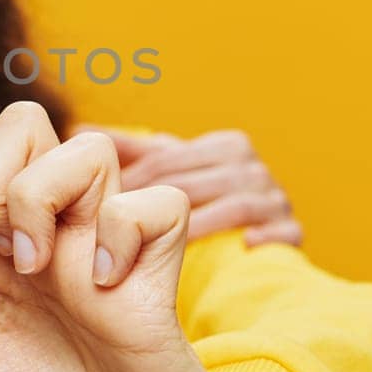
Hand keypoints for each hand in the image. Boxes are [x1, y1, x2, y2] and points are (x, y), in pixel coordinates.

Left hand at [0, 103, 266, 371]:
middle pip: (23, 125)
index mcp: (3, 256)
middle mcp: (55, 233)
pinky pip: (152, 202)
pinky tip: (107, 290)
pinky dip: (122, 234)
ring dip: (47, 199)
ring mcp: (110, 242)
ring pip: (85, 146)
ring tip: (43, 270)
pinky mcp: (162, 264)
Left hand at [81, 125, 301, 246]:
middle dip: (159, 204)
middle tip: (122, 232)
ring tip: (175, 245)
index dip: (136, 180)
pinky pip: (285, 230)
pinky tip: (245, 245)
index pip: (170, 159)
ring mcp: (275, 199)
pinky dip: (268, 234)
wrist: (253, 244)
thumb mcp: (169, 171)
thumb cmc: (201, 202)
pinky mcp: (293, 232)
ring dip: (206, 222)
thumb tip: (79, 127)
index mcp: (223, 147)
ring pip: (238, 203)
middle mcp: (251, 168)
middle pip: (200, 180)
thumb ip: (130, 150)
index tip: (103, 203)